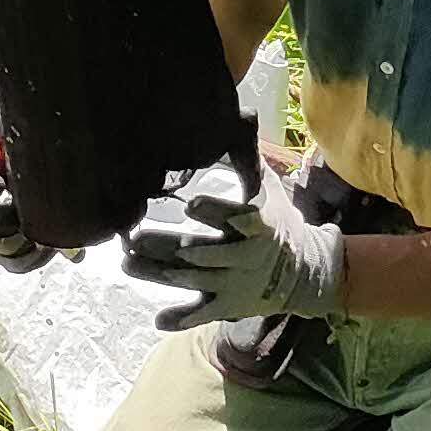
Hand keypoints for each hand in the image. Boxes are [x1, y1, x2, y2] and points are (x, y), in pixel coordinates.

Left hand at [121, 162, 343, 330]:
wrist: (303, 272)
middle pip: (202, 251)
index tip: (190, 202)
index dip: (214, 211)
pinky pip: (203, 314)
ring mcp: (232, 283)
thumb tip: (242, 111)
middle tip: (135, 237)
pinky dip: (182, 318)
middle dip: (168, 245)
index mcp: (255, 225)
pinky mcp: (226, 305)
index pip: (234, 217)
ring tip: (128, 262)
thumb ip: (247, 154)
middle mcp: (242, 256)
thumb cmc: (276, 221)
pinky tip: (158, 318)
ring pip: (192, 281)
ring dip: (159, 274)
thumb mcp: (267, 187)